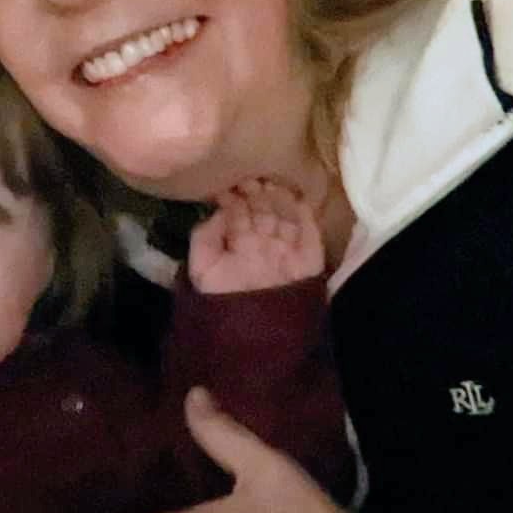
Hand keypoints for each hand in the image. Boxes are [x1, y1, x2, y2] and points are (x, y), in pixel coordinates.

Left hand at [187, 180, 322, 293]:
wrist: (255, 333)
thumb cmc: (224, 301)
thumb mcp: (202, 269)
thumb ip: (205, 237)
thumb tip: (220, 210)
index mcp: (239, 242)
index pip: (239, 211)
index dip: (235, 195)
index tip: (228, 182)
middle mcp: (264, 241)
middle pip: (263, 207)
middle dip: (257, 191)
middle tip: (250, 179)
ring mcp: (287, 247)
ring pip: (285, 213)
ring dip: (279, 196)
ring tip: (269, 184)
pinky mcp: (309, 256)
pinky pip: (309, 230)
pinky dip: (305, 213)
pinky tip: (295, 197)